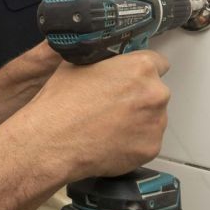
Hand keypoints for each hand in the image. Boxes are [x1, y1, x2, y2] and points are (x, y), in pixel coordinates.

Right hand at [20, 50, 170, 181]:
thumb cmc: (61, 104)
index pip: (157, 63)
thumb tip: (109, 62)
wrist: (51, 141)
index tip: (131, 80)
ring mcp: (155, 123)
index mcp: (140, 68)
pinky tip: (111, 141)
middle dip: (139, 98)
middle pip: (155, 92)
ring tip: (109, 126)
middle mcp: (155, 94)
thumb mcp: (78, 64)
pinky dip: (134, 143)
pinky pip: (147, 142)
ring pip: (152, 118)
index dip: (139, 71)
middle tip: (113, 106)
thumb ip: (105, 61)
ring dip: (138, 120)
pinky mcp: (150, 148)